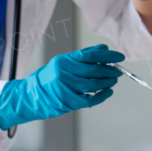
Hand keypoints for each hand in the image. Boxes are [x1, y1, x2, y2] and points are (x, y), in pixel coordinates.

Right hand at [0, 44, 123, 129]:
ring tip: (114, 80)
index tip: (119, 57)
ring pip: (95, 84)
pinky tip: (108, 92)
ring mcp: (67, 88)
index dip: (108, 56)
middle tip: (118, 70)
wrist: (31, 96)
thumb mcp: (63, 62)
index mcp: (65, 61)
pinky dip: (102, 95)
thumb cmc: (49, 78)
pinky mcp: (69, 101)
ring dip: (108, 82)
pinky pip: (91, 99)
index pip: (91, 55)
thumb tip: (104, 49)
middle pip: (95, 70)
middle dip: (110, 70)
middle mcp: (65, 73)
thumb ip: (83, 56)